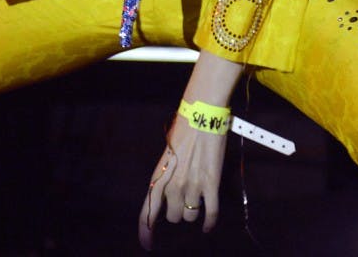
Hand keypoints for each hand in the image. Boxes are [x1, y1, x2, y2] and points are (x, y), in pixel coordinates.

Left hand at [138, 112, 227, 250]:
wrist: (202, 115)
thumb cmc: (184, 130)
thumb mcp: (167, 154)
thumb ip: (166, 176)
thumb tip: (167, 195)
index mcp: (159, 176)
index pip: (148, 210)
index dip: (146, 231)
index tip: (148, 244)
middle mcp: (174, 185)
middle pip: (173, 217)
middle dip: (177, 212)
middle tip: (183, 200)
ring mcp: (193, 186)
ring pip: (191, 217)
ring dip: (193, 212)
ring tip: (197, 199)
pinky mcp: (211, 185)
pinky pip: (210, 214)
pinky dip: (209, 222)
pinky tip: (208, 226)